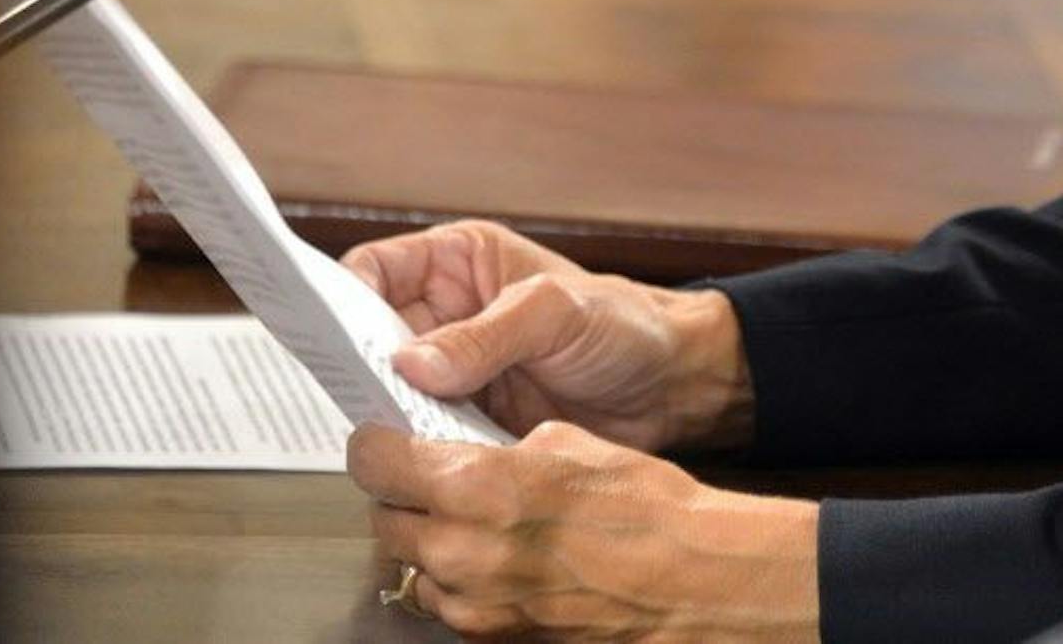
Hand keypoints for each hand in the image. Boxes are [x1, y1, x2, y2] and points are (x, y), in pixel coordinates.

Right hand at [344, 220, 752, 451]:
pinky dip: (420, 449)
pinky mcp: (471, 421)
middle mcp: (447, 315)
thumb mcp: (557, 314)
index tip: (323, 337)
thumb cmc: (627, 324)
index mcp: (459, 263)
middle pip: (368, 339)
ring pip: (390, 394)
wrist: (676, 385)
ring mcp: (457, 371)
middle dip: (357, 370)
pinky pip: (424, 435)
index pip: (372, 270)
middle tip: (352, 399)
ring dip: (389, 416)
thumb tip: (409, 364)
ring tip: (387, 437)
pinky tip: (419, 464)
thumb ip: (485, 336)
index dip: (341, 300)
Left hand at [350, 420, 818, 639]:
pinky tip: (499, 557)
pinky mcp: (492, 635)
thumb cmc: (642, 507)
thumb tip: (468, 448)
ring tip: (476, 521)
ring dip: (431, 541)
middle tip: (432, 478)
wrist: (687, 576)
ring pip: (413, 567)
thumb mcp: (567, 439)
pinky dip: (460, 579)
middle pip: (384, 520)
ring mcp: (473, 602)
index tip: (385, 439)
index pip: (375, 463)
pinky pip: (449, 602)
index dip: (377, 444)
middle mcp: (462, 549)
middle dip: (402, 496)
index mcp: (477, 486)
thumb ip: (500, 447)